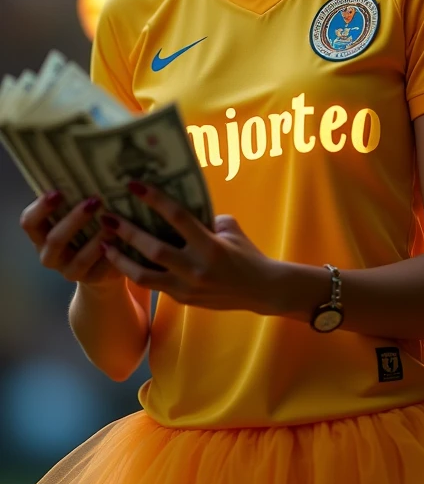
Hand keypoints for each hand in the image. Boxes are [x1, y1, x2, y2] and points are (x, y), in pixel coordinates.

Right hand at [19, 191, 123, 288]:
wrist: (101, 267)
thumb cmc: (85, 230)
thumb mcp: (75, 218)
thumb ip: (74, 201)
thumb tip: (88, 171)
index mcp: (40, 236)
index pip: (29, 222)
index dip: (41, 208)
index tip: (57, 192)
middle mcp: (50, 255)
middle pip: (55, 240)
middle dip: (75, 219)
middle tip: (94, 200)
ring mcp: (70, 271)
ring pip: (80, 258)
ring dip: (96, 239)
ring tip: (112, 222)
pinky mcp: (93, 280)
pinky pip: (101, 269)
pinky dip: (112, 254)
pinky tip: (122, 240)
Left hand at [99, 181, 278, 313]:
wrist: (260, 290)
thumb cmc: (245, 252)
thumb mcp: (228, 228)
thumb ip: (203, 218)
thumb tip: (174, 208)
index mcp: (210, 245)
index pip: (177, 217)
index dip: (154, 199)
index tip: (133, 184)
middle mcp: (196, 267)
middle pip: (154, 249)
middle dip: (127, 232)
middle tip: (106, 216)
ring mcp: (187, 287)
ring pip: (144, 275)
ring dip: (121, 259)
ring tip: (103, 244)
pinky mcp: (182, 299)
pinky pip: (153, 284)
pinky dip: (135, 271)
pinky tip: (122, 259)